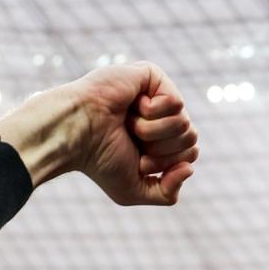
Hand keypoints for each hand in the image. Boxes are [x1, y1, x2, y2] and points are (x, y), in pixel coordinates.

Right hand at [0, 62, 197, 203]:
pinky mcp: (152, 76)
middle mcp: (161, 116)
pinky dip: (152, 113)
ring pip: (185, 123)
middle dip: (162, 150)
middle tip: (133, 141)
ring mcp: (157, 95)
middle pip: (191, 140)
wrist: (77, 134)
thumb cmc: (98, 161)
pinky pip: (177, 103)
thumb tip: (190, 168)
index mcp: (158, 140)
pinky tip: (131, 106)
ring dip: (152, 132)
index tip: (139, 163)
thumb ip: (168, 193)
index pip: (190, 154)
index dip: (168, 165)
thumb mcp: (135, 190)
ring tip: (128, 124)